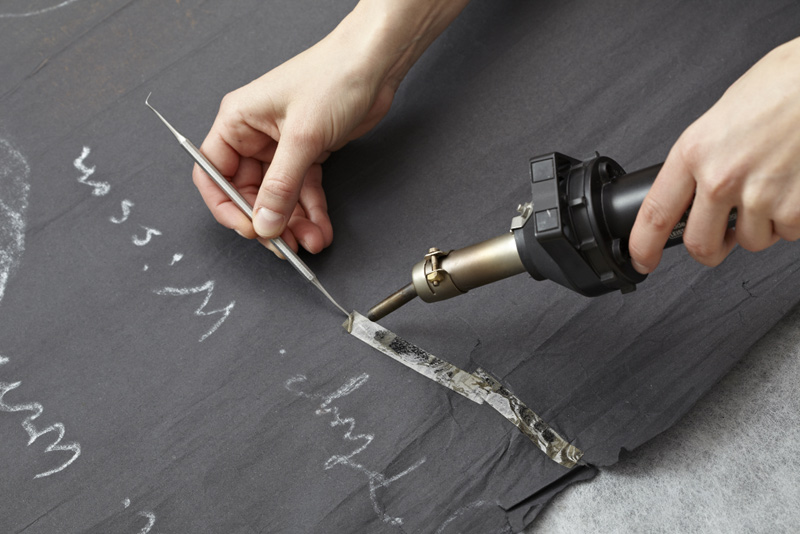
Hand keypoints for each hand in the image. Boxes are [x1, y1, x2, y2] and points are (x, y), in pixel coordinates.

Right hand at [193, 0, 468, 256]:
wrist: (375, 65)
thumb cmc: (334, 77)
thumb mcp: (302, 138)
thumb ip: (281, 186)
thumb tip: (264, 222)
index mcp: (238, 121)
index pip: (214, 173)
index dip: (226, 206)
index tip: (249, 228)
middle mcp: (255, 135)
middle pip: (248, 191)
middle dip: (268, 221)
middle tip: (285, 244)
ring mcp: (282, 146)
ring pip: (279, 196)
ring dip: (294, 222)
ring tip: (310, 242)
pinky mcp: (308, 153)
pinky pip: (303, 190)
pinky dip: (312, 211)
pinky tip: (321, 229)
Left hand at [629, 37, 799, 272]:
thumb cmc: (784, 88)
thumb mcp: (723, 116)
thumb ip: (704, 156)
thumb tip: (694, 187)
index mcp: (694, 151)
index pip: (656, 213)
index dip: (643, 246)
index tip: (641, 260)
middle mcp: (721, 177)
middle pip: (700, 244)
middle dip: (711, 249)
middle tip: (722, 237)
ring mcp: (758, 195)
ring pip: (751, 241)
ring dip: (761, 227)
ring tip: (773, 191)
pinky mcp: (795, 207)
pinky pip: (788, 232)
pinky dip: (793, 219)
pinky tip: (795, 188)